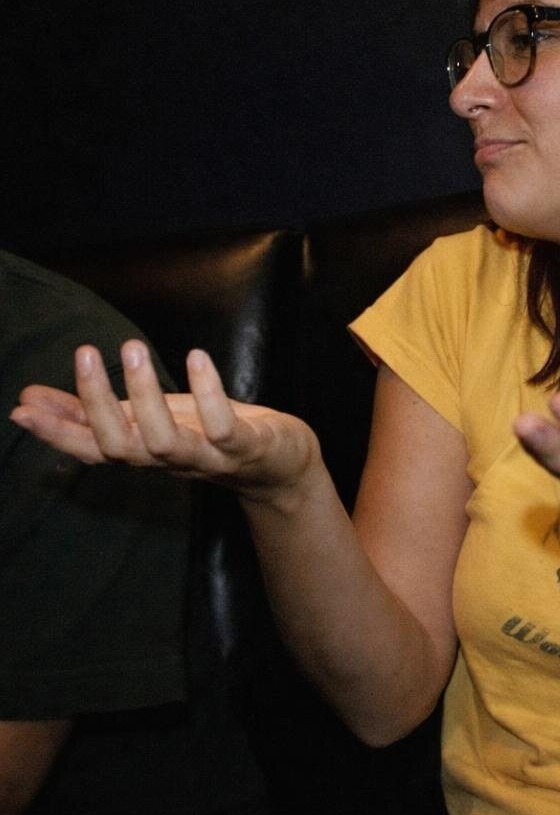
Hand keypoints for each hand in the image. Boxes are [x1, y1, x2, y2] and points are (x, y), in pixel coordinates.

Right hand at [10, 340, 319, 502]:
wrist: (278, 466)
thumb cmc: (206, 436)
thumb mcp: (146, 420)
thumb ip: (92, 414)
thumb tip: (27, 399)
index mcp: (142, 453)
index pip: (91, 449)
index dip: (57, 433)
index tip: (21, 408)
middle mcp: (169, 461)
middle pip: (122, 447)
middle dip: (97, 404)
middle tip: (86, 352)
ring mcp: (208, 457)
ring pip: (165, 442)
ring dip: (146, 395)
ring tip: (133, 347)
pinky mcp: (246, 448)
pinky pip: (224, 427)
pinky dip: (209, 394)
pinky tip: (196, 358)